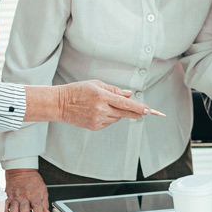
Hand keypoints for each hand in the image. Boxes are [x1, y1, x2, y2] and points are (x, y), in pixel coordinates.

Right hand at [4, 169, 49, 211]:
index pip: (37, 206)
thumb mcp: (43, 190)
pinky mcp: (8, 197)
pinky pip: (5, 205)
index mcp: (35, 195)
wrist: (21, 171)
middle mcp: (24, 196)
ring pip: (14, 207)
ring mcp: (15, 197)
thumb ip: (44, 203)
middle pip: (24, 208)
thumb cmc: (33, 181)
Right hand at [24, 80, 158, 128]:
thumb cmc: (79, 90)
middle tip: (150, 112)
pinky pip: (109, 122)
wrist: (60, 104)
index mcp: (102, 96)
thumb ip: (114, 90)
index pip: (125, 103)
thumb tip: (129, 94)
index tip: (150, 110)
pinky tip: (99, 111)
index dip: (139, 107)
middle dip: (138, 112)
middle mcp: (101, 109)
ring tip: (106, 105)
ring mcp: (97, 119)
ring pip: (118, 117)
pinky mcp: (94, 126)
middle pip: (125, 113)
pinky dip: (110, 117)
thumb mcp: (96, 84)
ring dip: (119, 112)